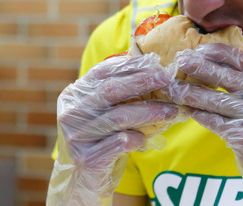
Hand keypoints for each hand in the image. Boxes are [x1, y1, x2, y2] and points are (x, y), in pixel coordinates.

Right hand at [47, 53, 181, 205]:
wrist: (82, 181)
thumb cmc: (98, 140)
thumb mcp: (101, 113)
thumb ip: (116, 94)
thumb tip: (151, 67)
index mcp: (72, 96)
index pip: (101, 73)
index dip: (129, 66)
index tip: (155, 62)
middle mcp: (70, 113)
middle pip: (110, 91)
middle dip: (141, 82)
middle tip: (166, 78)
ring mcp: (77, 136)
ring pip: (118, 117)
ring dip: (149, 111)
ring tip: (172, 110)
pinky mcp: (88, 158)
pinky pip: (120, 143)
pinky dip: (138, 138)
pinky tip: (148, 139)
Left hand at [165, 43, 242, 205]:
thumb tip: (221, 60)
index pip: (242, 58)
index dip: (215, 52)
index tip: (197, 49)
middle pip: (226, 77)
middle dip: (198, 67)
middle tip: (178, 61)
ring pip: (216, 99)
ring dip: (190, 92)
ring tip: (173, 87)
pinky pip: (215, 122)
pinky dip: (198, 115)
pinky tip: (186, 110)